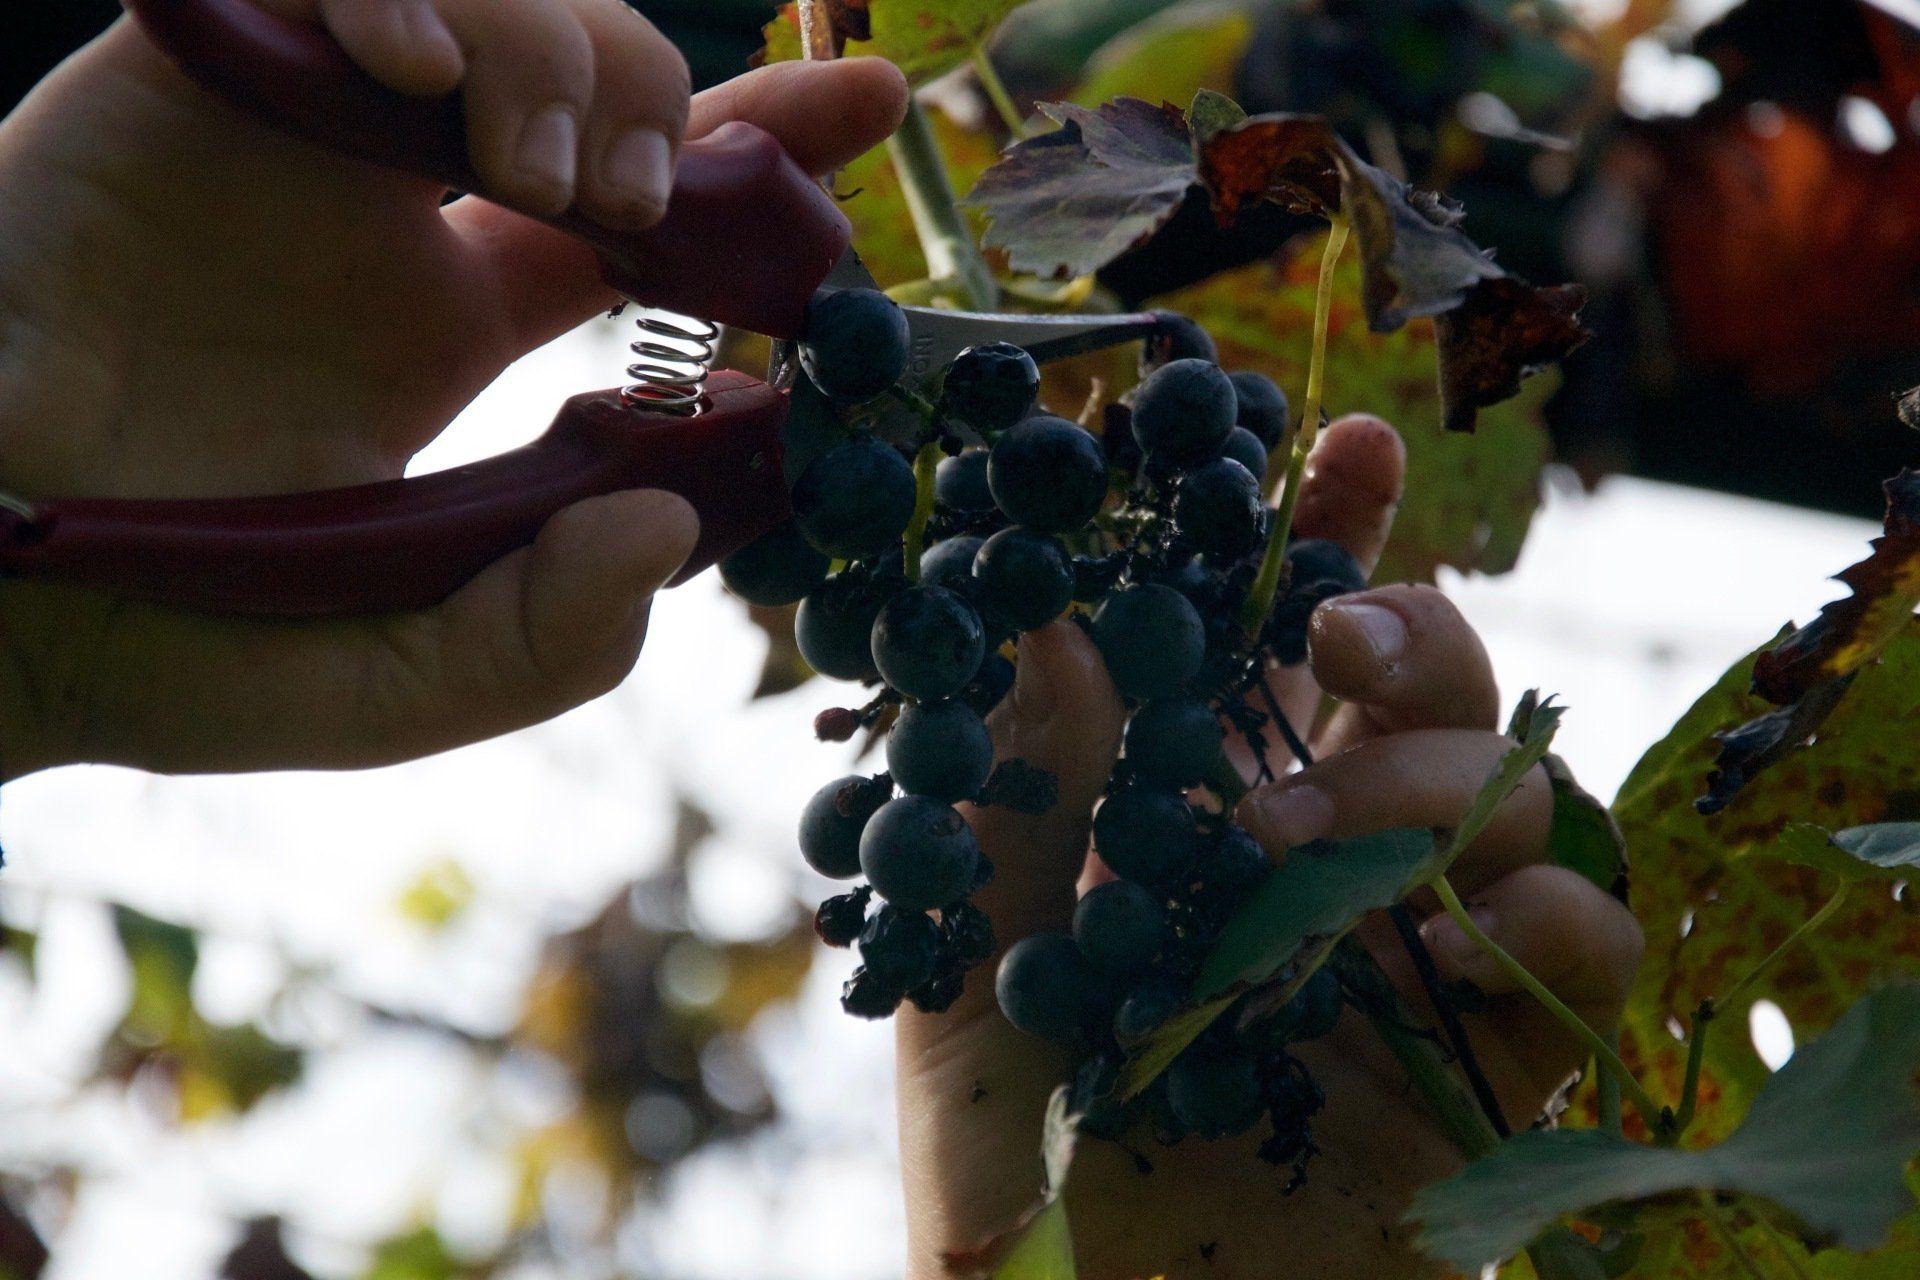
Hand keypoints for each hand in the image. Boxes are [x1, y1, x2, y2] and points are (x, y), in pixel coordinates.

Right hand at [0, 1, 905, 777]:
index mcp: (454, 319)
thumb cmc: (172, 636)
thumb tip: (677, 524)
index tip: (874, 110)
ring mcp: (292, 129)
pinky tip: (412, 72)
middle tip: (637, 207)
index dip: (762, 148)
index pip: (645, 201)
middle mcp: (390, 206)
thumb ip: (545, 643)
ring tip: (535, 170)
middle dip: (659, 104)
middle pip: (586, 69)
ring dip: (552, 48)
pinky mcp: (188, 71)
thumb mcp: (399, 683)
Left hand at [895, 415, 1644, 1278]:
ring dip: (1428, 781)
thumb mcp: (965, 935)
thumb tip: (1037, 589)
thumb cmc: (1003, 1139)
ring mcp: (1415, 945)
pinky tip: (1456, 937)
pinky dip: (1546, 915)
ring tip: (1293, 846)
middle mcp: (1327, 853)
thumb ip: (1007, 766)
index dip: (1325, 533)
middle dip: (1408, 627)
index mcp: (1206, 801)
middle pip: (1435, 684)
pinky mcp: (1492, 1057)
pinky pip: (1586, 945)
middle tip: (1333, 636)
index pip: (1284, 638)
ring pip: (1517, 788)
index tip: (1345, 443)